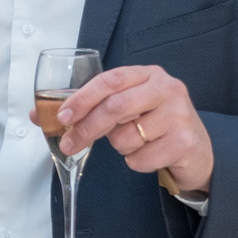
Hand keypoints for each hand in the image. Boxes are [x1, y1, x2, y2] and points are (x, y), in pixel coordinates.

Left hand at [39, 64, 213, 193]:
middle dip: (86, 128)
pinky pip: (140, 158)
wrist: (197, 150)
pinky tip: (150, 154)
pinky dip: (136, 162)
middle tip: (69, 143)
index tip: (61, 116)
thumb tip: (39, 115)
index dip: (82, 98)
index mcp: (147, 74)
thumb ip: (87, 109)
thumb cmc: (153, 125)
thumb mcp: (124, 110)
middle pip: (114, 107)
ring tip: (133, 143)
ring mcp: (179, 114)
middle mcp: (167, 88)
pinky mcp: (184, 141)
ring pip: (126, 137)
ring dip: (119, 147)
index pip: (109, 80)